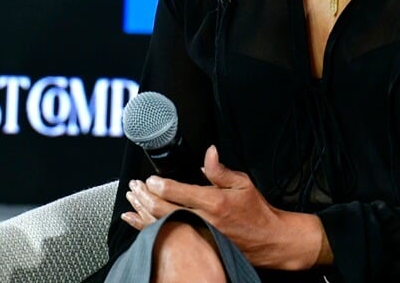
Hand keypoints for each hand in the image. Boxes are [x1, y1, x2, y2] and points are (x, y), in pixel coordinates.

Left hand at [122, 145, 331, 269]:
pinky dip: (146, 229)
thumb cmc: (256, 212)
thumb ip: (221, 170)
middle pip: (164, 209)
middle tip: (135, 186)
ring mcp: (198, 236)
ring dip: (142, 211)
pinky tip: (135, 221)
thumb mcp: (242, 184)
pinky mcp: (196, 247)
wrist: (269, 241)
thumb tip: (209, 152)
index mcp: (213, 202)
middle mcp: (203, 221)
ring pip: (161, 225)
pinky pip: (166, 238)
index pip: (178, 191)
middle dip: (145, 196)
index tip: (148, 179)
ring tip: (131, 199)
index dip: (158, 185)